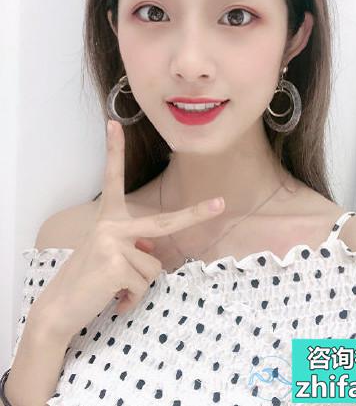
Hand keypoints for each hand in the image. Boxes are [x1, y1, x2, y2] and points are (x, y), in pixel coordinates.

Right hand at [31, 119, 224, 340]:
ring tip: (115, 288)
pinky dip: (132, 298)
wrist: (59, 307)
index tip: (113, 124)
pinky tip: (114, 298)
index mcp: (109, 217)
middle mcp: (110, 224)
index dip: (113, 150)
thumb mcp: (111, 255)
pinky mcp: (115, 264)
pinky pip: (145, 284)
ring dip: (139, 286)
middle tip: (221, 204)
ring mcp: (112, 242)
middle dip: (197, 214)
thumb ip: (134, 246)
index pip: (112, 178)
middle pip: (165, 221)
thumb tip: (154, 252)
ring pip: (154, 269)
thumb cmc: (88, 279)